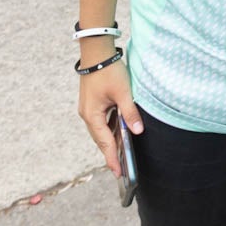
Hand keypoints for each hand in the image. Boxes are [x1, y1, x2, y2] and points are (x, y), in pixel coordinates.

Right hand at [77, 58, 142, 178]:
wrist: (96, 52)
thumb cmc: (108, 70)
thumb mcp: (123, 92)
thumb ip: (130, 113)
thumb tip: (138, 132)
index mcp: (92, 115)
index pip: (104, 142)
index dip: (112, 158)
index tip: (118, 173)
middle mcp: (87, 115)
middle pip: (100, 139)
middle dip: (110, 153)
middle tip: (121, 169)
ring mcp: (89, 109)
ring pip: (101, 131)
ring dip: (111, 141)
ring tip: (122, 154)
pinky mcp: (92, 103)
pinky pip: (101, 122)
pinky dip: (110, 129)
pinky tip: (119, 133)